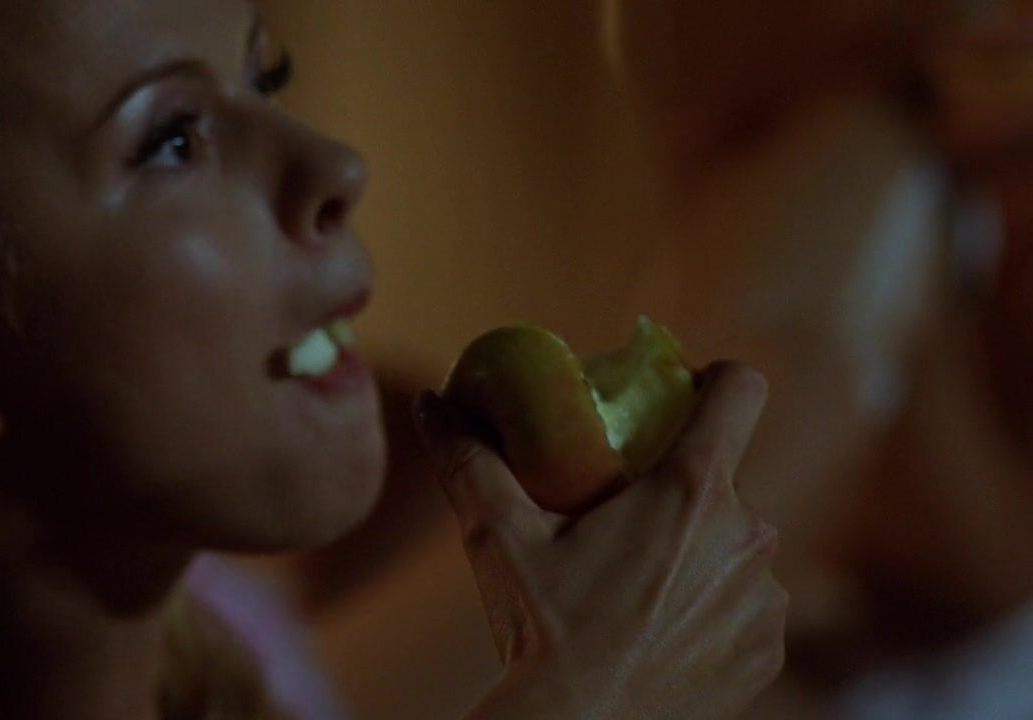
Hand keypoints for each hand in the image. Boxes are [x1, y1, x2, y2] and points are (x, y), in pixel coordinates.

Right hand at [417, 362, 786, 719]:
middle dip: (680, 486)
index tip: (680, 396)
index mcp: (691, 489)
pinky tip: (659, 631)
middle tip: (623, 516)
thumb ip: (468, 459)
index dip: (714, 379)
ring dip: (699, 549)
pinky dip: (712, 605)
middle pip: (725, 476)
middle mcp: (748, 534)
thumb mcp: (497, 539)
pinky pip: (747, 602)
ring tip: (636, 585)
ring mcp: (766, 596)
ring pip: (736, 542)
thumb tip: (430, 402)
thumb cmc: (540, 633)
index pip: (740, 389)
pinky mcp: (769, 647)